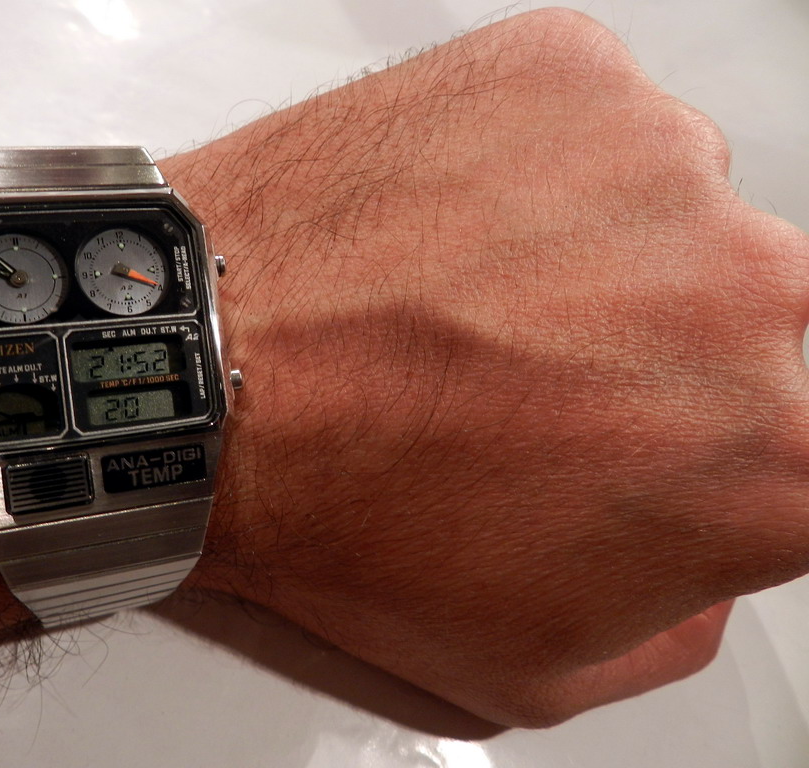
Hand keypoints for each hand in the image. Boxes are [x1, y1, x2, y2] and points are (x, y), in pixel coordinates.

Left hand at [172, 9, 808, 725]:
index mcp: (776, 459)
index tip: (650, 438)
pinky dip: (533, 173)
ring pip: (667, 213)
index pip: (801, 444)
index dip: (714, 452)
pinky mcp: (571, 75)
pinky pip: (589, 129)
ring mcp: (661, 164)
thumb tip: (703, 558)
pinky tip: (444, 234)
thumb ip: (676, 621)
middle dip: (654, 354)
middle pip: (747, 318)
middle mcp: (753, 295)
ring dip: (590, 258)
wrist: (207, 377)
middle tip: (531, 376)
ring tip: (464, 304)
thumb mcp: (535, 665)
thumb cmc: (341, 515)